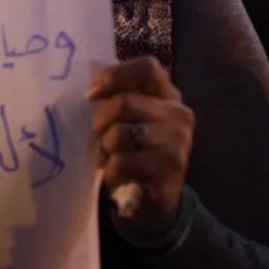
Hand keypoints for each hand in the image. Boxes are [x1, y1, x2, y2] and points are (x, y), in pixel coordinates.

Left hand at [87, 56, 193, 235]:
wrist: (150, 202)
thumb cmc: (132, 153)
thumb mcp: (127, 121)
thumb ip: (116, 99)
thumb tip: (89, 88)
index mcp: (168, 95)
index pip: (147, 67)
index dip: (114, 76)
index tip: (90, 95)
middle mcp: (179, 114)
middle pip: (123, 103)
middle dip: (99, 123)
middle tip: (97, 139)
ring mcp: (179, 142)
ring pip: (119, 134)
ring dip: (104, 150)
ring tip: (109, 159)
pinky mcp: (171, 169)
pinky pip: (121, 163)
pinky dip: (109, 172)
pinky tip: (116, 177)